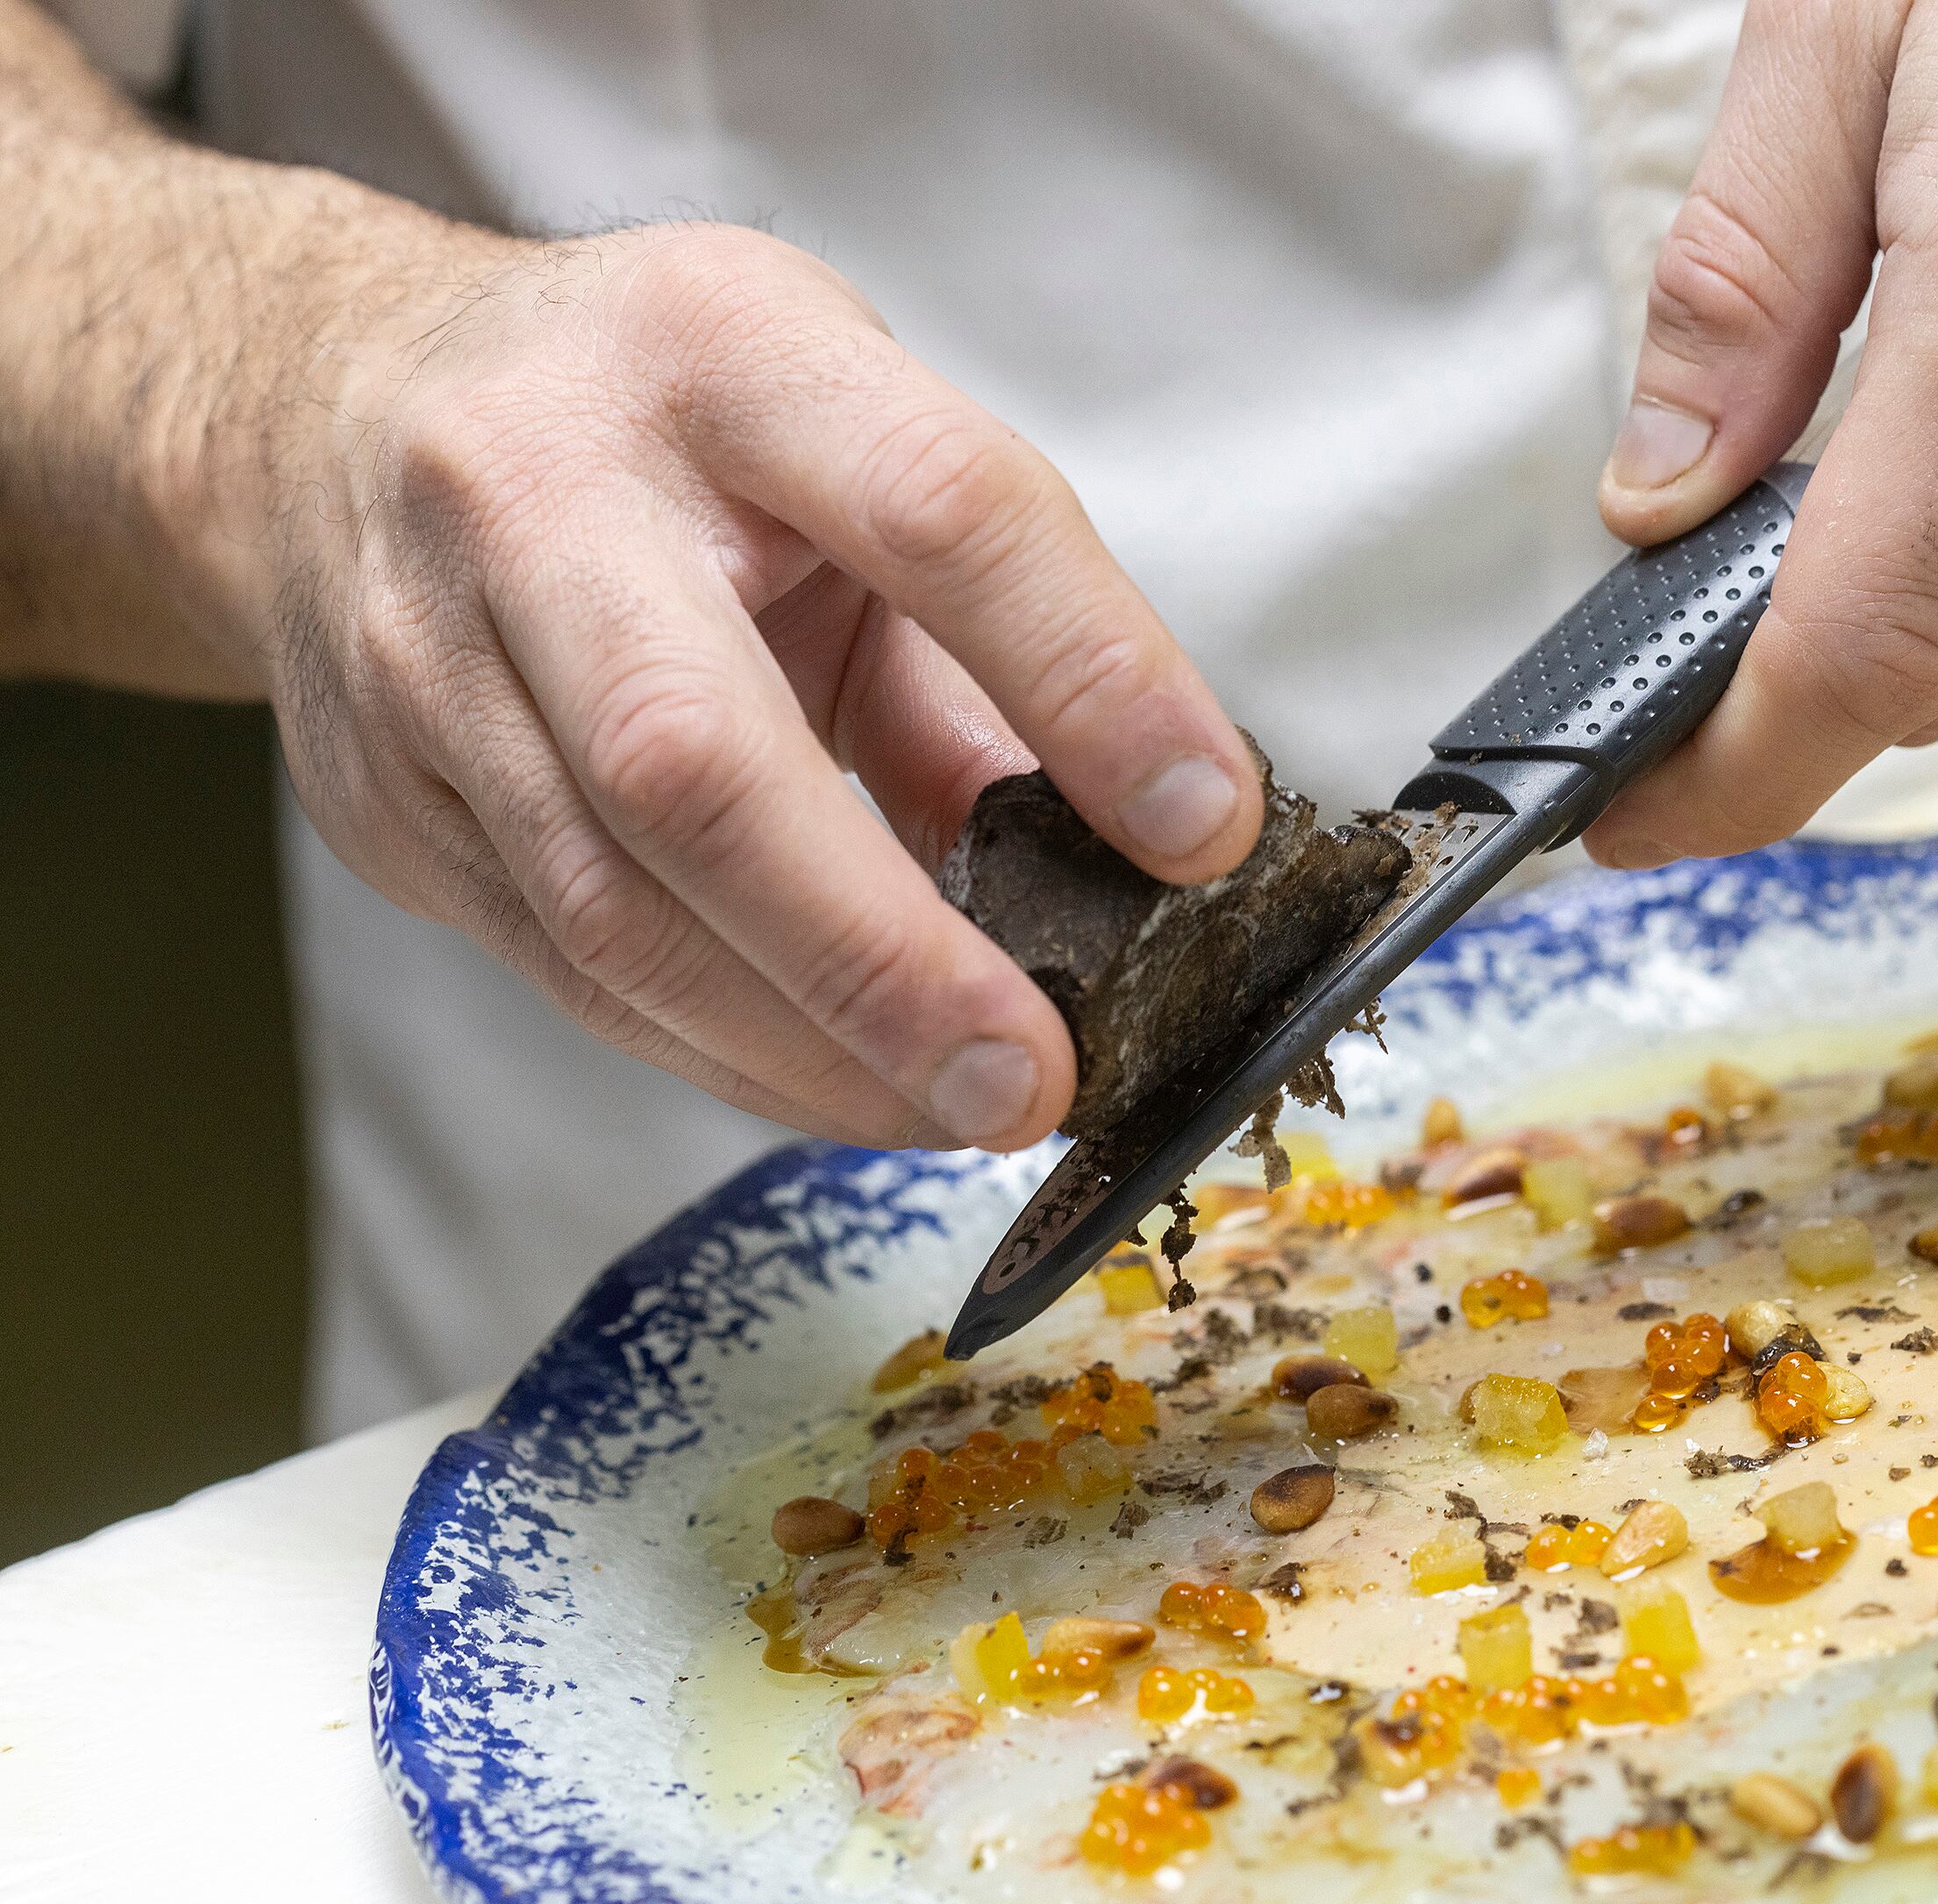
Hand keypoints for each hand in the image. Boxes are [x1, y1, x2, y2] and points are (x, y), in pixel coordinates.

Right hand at [236, 223, 1260, 1148]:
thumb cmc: (658, 424)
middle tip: (1034, 1075)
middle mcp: (537, 491)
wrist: (328, 405)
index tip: (1202, 826)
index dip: (1086, 676)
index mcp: (719, 354)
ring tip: (964, 1108)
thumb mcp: (846, 434)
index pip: (932, 510)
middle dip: (882, 954)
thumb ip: (985, 634)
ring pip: (614, 906)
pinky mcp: (389, 801)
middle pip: (696, 759)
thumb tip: (1140, 845)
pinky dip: (728, 1053)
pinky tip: (845, 1086)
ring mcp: (426, 655)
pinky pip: (570, 971)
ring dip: (812, 1046)